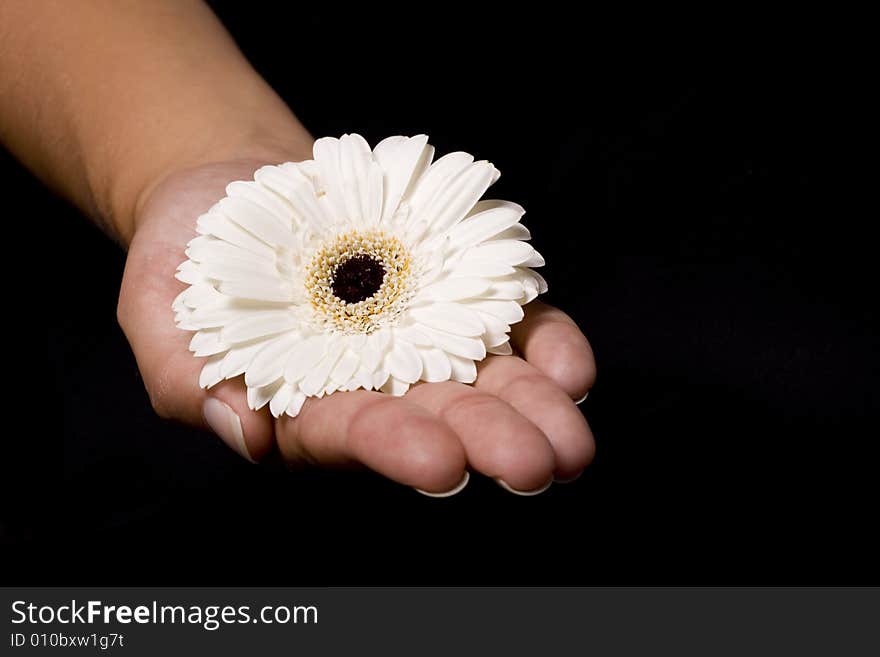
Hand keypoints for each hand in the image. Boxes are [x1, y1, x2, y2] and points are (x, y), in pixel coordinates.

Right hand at [118, 156, 595, 494]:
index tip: (441, 463)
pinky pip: (512, 321)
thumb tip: (245, 436)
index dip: (396, 448)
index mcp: (310, 408)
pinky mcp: (455, 291)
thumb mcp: (161, 320)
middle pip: (441, 417)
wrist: (236, 195)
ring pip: (489, 379)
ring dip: (535, 405)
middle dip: (490, 440)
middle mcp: (379, 385)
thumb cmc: (188, 266)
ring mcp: (425, 338)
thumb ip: (190, 382)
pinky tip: (571, 367)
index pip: (354, 435)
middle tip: (538, 464)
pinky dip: (544, 343)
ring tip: (572, 431)